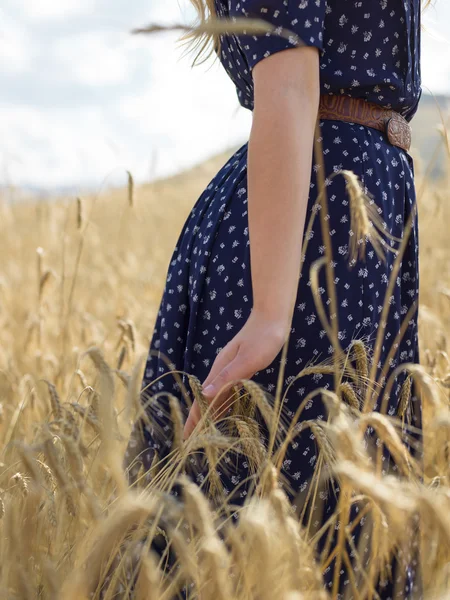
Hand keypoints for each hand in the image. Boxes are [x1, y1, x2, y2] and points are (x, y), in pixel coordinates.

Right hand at [183, 308, 290, 439]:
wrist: (272, 317)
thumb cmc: (263, 338)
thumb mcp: (247, 360)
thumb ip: (227, 378)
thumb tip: (205, 395)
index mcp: (220, 371)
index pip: (202, 401)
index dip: (194, 420)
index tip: (186, 440)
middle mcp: (222, 371)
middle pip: (206, 401)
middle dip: (198, 421)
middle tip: (191, 443)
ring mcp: (231, 370)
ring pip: (217, 397)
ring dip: (210, 414)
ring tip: (205, 433)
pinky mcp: (242, 368)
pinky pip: (228, 392)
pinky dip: (223, 405)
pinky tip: (225, 411)